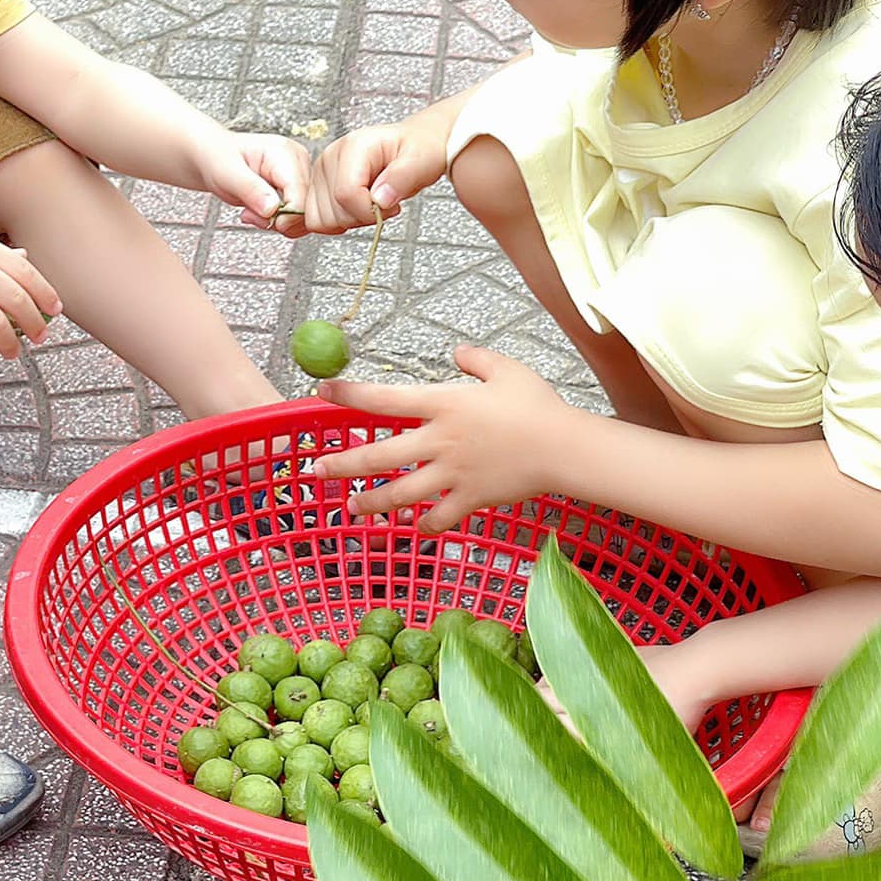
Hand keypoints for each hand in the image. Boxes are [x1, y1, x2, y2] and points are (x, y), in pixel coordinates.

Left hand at [197, 130, 310, 230]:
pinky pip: (295, 218)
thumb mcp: (227, 172)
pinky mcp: (295, 190)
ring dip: (276, 223)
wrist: (214, 157)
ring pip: (302, 217)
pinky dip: (277, 222)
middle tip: (251, 213)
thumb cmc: (218, 158)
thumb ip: (251, 189)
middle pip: (306, 208)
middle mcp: (298, 163)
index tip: (265, 219)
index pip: (301, 194)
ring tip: (252, 211)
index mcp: (285, 153)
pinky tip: (259, 212)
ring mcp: (298, 177)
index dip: (287, 216)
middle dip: (278, 220)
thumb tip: (272, 209)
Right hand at [302, 107, 453, 234]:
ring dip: (349, 220)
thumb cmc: (419, 148)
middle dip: (360, 217)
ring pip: (320, 219)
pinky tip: (356, 208)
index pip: (345, 194)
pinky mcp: (318, 187)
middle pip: (332, 211)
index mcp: (353, 147)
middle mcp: (331, 157)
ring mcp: (321, 172)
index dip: (369, 210)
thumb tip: (380, 199)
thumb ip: (401, 178)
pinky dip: (337, 222)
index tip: (389, 205)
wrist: (416, 144)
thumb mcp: (421, 160)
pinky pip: (316, 220)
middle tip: (383, 201)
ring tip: (370, 202)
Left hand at [312, 345, 571, 527]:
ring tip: (351, 506)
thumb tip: (459, 353)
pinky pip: (439, 518)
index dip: (348, 395)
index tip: (322, 391)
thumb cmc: (537, 405)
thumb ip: (477, 359)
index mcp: (443, 404)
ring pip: (399, 493)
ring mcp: (453, 473)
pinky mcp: (470, 499)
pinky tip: (412, 526)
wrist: (565, 447)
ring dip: (371, 501)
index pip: (384, 398)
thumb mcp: (506, 369)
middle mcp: (440, 440)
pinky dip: (423, 524)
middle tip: (316, 469)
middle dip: (342, 463)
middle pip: (379, 455)